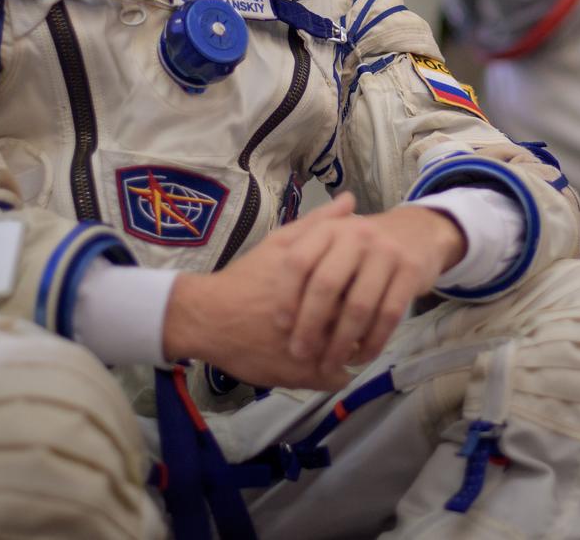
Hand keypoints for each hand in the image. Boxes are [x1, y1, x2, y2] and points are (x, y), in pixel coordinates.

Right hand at [161, 193, 357, 390]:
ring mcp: (318, 352)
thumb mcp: (282, 243)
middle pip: (366, 323)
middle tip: (352, 318)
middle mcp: (328, 321)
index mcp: (328, 287)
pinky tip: (326, 362)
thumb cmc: (247, 278)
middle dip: (365, 321)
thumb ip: (318, 223)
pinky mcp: (305, 378)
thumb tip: (350, 200)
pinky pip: (338, 379)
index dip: (368, 291)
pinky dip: (337, 373)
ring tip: (339, 340)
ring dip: (353, 348)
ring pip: (356, 354)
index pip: (370, 290)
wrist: (210, 318)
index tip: (358, 290)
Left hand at [282, 199, 465, 379]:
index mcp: (330, 229)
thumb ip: (301, 260)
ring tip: (328, 364)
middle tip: (301, 353)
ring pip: (358, 306)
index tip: (281, 326)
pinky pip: (388, 315)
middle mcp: (357, 236)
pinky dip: (373, 342)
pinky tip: (360, 357)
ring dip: (341, 342)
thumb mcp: (331, 241)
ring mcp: (387, 253)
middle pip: (326, 285)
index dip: (287, 296)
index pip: (299, 261)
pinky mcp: (411, 272)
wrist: (417, 231)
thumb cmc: (361, 245)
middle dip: (310, 325)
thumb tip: (274, 308)